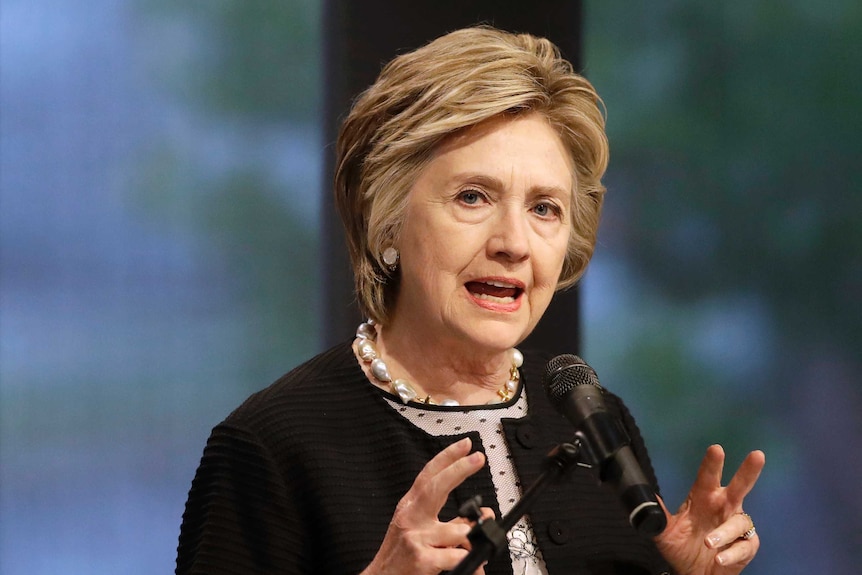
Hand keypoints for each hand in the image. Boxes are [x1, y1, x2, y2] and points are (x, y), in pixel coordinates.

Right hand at [361, 437, 491, 574]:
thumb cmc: (401, 556)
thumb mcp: (421, 532)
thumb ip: (452, 521)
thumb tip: (483, 514)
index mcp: (410, 507)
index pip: (428, 475)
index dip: (447, 457)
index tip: (465, 445)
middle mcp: (410, 518)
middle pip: (434, 487)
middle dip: (458, 470)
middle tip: (478, 458)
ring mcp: (415, 538)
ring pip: (454, 530)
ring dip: (470, 537)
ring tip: (474, 543)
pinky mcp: (421, 560)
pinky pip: (454, 555)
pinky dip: (467, 560)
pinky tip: (471, 563)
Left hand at [655, 444, 764, 574]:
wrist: (693, 574)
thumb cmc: (681, 548)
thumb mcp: (665, 532)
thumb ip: (657, 514)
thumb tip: (645, 497)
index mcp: (703, 498)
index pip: (707, 477)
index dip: (712, 464)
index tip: (716, 449)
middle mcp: (723, 507)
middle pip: (739, 487)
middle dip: (748, 471)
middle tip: (757, 456)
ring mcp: (736, 527)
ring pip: (739, 522)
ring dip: (725, 532)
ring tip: (709, 542)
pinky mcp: (746, 546)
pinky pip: (744, 546)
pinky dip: (732, 553)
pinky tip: (719, 558)